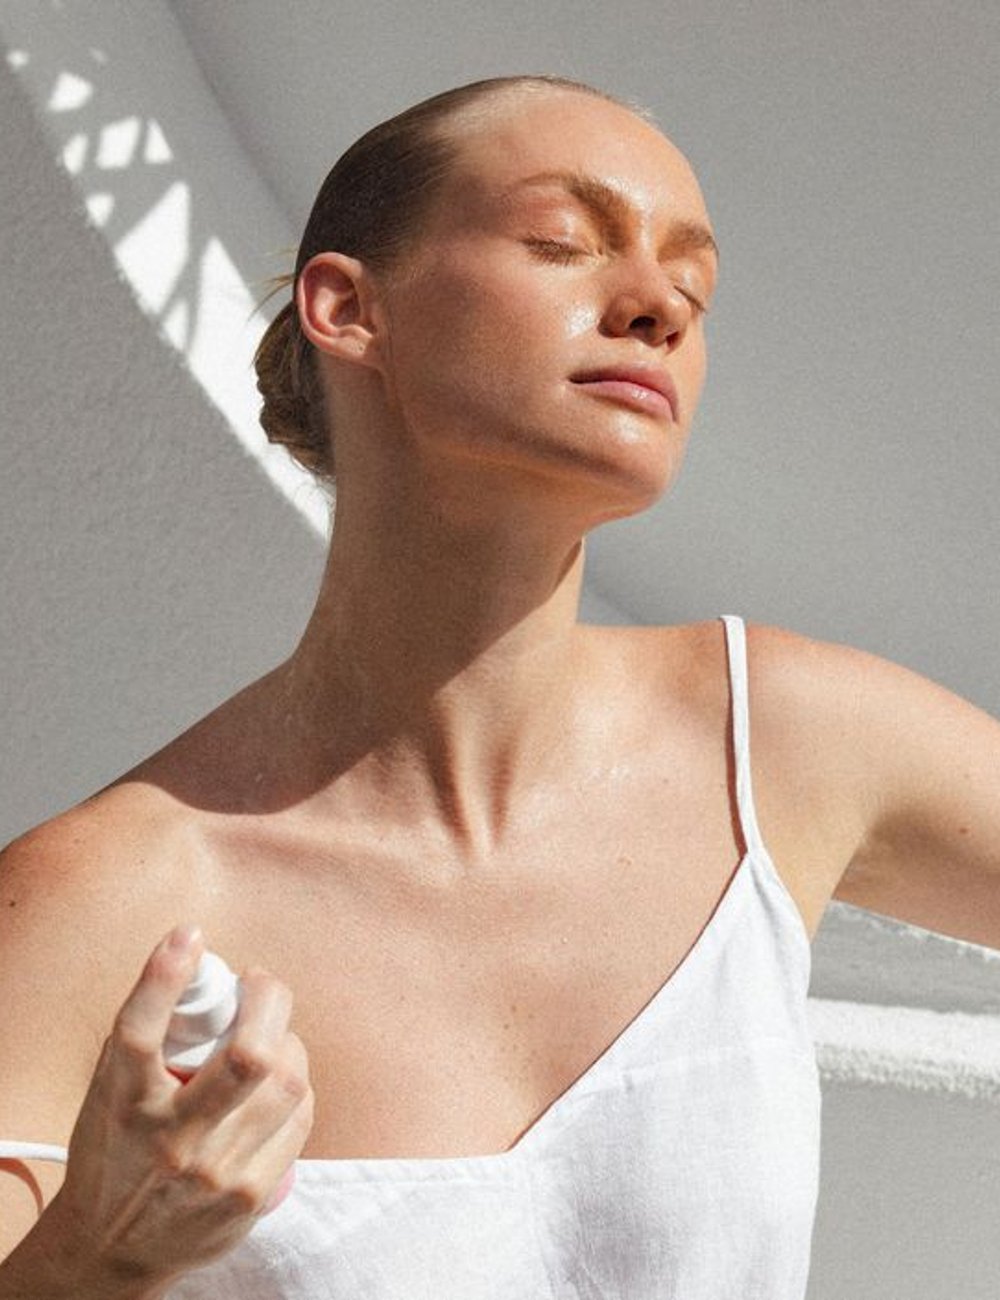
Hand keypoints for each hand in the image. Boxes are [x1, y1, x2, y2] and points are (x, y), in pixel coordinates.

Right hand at [48, 925, 313, 1289]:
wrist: (111, 1249)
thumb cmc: (116, 1149)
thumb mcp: (109, 1092)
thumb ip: (147, 1035)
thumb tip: (197, 958)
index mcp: (123, 1104)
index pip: (139, 1031)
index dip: (164, 976)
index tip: (190, 934)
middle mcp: (169, 1139)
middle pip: (249, 1056)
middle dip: (270, 1000)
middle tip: (261, 985)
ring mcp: (214, 1172)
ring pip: (287, 1082)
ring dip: (289, 1044)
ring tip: (272, 1037)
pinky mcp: (249, 1196)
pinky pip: (298, 1119)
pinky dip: (295, 1088)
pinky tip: (279, 1084)